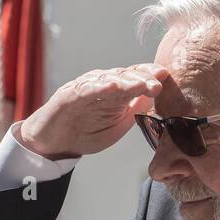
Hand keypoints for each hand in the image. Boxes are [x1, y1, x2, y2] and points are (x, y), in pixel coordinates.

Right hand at [18, 64, 168, 158]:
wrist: (54, 143)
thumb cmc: (86, 132)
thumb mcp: (117, 125)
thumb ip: (134, 111)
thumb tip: (154, 98)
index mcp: (116, 93)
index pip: (136, 79)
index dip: (150, 77)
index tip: (165, 78)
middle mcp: (102, 85)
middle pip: (125, 76)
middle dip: (143, 78)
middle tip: (158, 83)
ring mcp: (85, 88)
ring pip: (108, 79)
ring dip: (126, 80)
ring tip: (140, 83)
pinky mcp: (68, 96)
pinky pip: (85, 90)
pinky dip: (98, 86)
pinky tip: (111, 86)